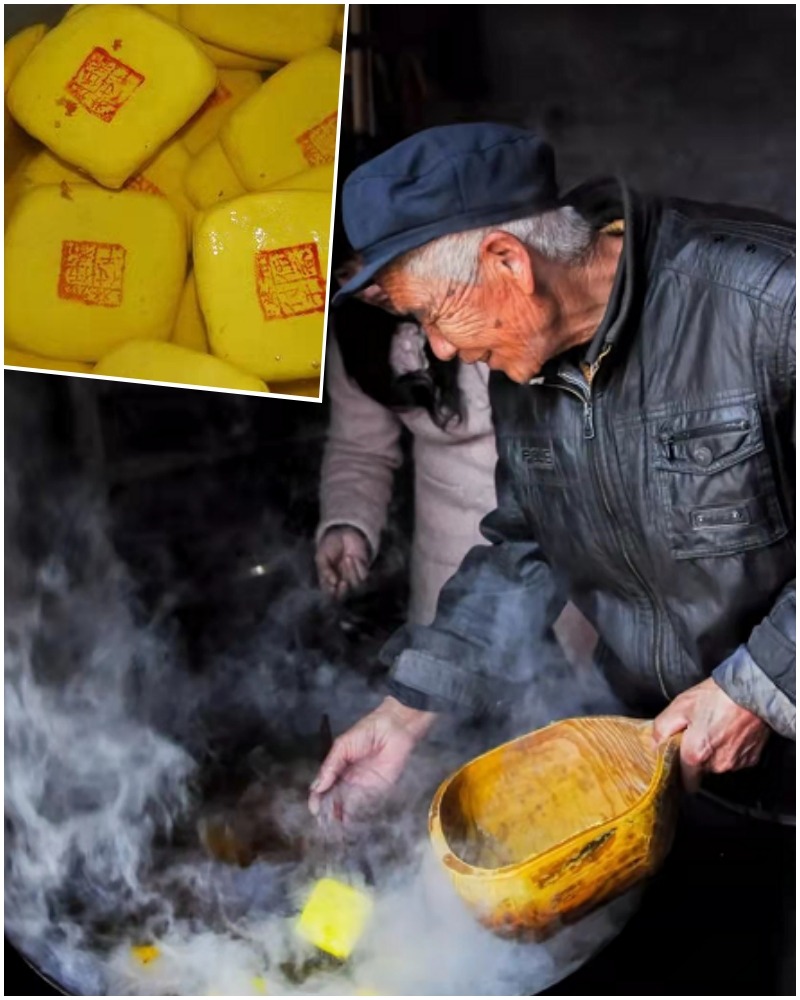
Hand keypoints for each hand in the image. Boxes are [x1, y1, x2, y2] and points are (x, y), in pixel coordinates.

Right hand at [308, 697, 435, 826]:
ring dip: (340, 816)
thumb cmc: (367, 732)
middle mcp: (349, 779)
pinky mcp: (378, 791)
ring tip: (333, 828)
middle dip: (328, 811)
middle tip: (323, 823)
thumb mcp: (343, 745)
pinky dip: (357, 815)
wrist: (394, 728)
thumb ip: (330, 766)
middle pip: (335, 799)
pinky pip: (365, 805)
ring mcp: (363, 786)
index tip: (314, 809)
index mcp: (338, 767)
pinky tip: (349, 823)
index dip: (318, 798)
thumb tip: (316, 787)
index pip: (324, 786)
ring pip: (348, 805)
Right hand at [315, 526, 370, 598]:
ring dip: (352, 575)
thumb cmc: (329, 547)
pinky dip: (359, 567)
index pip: (330, 597)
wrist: (342, 534)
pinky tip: (354, 557)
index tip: (333, 586)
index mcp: (328, 584)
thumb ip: (324, 570)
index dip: (332, 595)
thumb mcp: (322, 556)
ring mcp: (354, 580)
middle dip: (345, 593)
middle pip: (345, 598)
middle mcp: (341, 586)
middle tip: (343, 583)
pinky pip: (365, 577)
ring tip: (347, 558)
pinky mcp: (364, 573)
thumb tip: (333, 583)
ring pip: (357, 588)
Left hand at [653, 677, 769, 791]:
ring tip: (714, 727)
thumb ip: (661, 730)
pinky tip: (729, 730)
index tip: (677, 760)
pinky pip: (734, 758)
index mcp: (696, 755)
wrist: (752, 691)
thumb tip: (654, 745)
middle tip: (697, 731)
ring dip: (714, 751)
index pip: (685, 782)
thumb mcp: (679, 706)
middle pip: (700, 770)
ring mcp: (736, 763)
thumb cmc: (717, 696)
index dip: (679, 771)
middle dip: (696, 754)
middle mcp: (717, 764)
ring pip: (718, 764)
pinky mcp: (751, 758)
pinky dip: (730, 748)